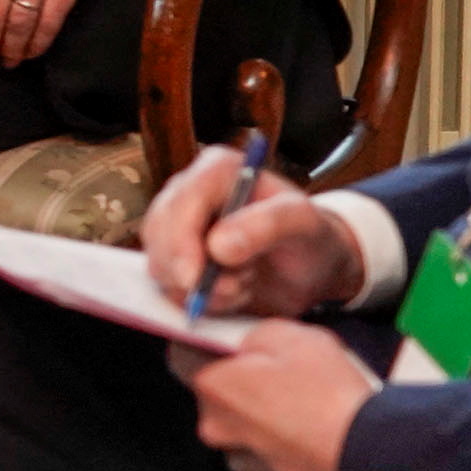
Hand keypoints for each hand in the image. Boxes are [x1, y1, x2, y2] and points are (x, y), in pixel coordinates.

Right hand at [140, 146, 365, 314]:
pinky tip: (233, 292)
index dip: (181, 240)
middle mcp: (189, 193)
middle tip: (236, 287)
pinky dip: (200, 299)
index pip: (183, 200)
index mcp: (218, 170)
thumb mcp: (305, 224)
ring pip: (160, 263)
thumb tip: (217, 246)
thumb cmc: (310, 237)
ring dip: (202, 288)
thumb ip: (268, 225)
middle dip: (192, 270)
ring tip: (244, 283)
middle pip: (160, 233)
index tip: (194, 278)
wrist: (311, 270)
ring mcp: (178, 227)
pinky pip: (168, 286)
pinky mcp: (176, 259)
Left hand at [174, 322, 377, 470]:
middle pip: (218, 392)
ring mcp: (244, 458)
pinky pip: (270, 450)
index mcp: (212, 386)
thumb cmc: (329, 396)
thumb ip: (254, 335)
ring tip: (307, 400)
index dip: (203, 342)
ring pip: (244, 424)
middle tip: (281, 368)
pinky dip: (285, 439)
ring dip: (266, 412)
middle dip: (242, 379)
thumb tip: (246, 343)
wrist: (370, 456)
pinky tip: (315, 426)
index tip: (222, 337)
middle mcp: (217, 427)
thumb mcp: (291, 336)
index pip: (183, 354)